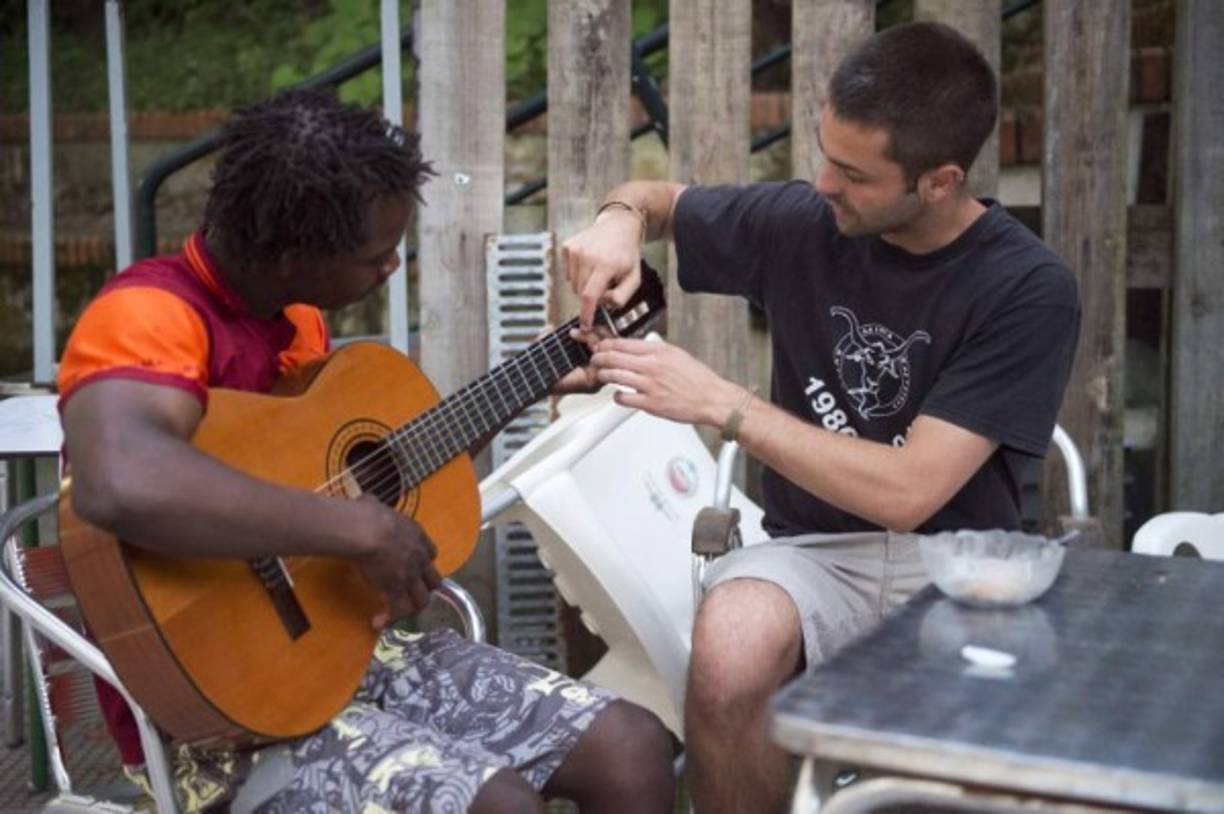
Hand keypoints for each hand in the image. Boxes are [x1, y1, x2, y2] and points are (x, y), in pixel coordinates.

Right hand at [355, 500, 441, 628]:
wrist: (367, 530)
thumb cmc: (367, 514)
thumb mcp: (375, 504)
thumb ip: (374, 505)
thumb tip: (365, 501)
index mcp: (417, 536)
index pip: (430, 553)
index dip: (423, 561)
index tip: (412, 565)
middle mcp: (419, 558)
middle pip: (434, 580)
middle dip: (424, 587)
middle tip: (409, 592)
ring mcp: (410, 576)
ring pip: (422, 599)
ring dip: (411, 607)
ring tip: (398, 611)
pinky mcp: (396, 591)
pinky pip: (398, 611)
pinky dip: (389, 619)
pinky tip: (377, 622)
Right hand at [560, 209, 643, 330]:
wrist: (618, 225)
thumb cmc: (627, 253)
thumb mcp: (634, 277)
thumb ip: (622, 297)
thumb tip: (604, 305)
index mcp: (605, 265)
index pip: (590, 296)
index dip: (586, 314)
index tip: (585, 326)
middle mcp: (586, 256)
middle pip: (580, 292)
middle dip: (591, 295)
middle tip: (604, 284)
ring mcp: (575, 250)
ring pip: (572, 284)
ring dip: (584, 284)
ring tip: (598, 271)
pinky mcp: (567, 246)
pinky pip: (567, 273)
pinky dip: (577, 274)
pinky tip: (589, 263)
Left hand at [589, 337, 742, 426]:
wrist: (712, 399)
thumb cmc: (697, 379)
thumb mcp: (677, 354)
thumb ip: (655, 351)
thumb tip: (636, 350)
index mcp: (659, 351)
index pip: (623, 343)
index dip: (606, 345)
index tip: (601, 347)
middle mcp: (652, 366)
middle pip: (614, 357)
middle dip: (598, 358)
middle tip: (595, 361)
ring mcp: (650, 385)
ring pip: (614, 376)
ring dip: (603, 375)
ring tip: (602, 376)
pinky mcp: (650, 403)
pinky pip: (623, 398)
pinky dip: (616, 396)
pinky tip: (618, 395)